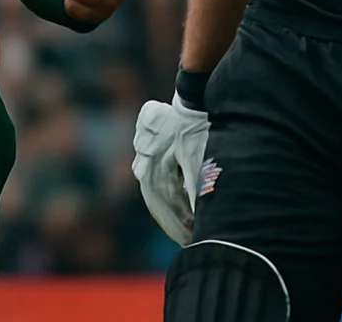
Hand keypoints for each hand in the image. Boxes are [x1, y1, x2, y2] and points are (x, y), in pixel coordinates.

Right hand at [131, 94, 210, 245]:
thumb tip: (199, 220)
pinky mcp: (148, 152)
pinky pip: (156, 180)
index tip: (190, 243)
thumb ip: (196, 192)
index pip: (163, 210)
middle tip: (190, 240)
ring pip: (156, 193)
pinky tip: (180, 204)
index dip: (177, 228)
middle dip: (174, 223)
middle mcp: (142, 167)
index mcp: (151, 171)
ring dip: (171, 210)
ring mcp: (143, 159)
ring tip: (187, 227)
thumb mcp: (199, 162)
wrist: (190, 99)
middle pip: (158, 203)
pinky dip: (168, 194)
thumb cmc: (195, 131)